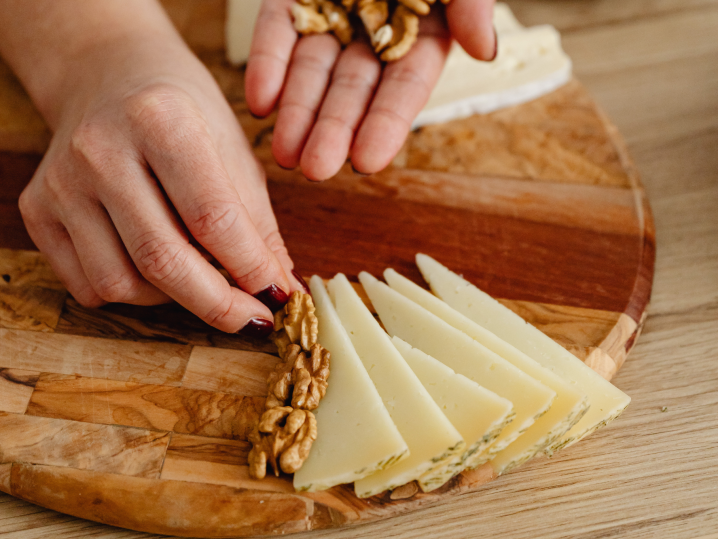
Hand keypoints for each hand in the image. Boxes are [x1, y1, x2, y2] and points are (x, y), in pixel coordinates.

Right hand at [12, 2, 305, 335]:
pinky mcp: (38, 210)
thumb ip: (257, 222)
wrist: (108, 75)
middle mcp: (101, 150)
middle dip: (218, 305)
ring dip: (174, 300)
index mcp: (161, 120)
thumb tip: (281, 288)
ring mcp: (62, 183)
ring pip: (122, 283)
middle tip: (252, 320)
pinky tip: (156, 269)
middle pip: (163, 260)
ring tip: (202, 278)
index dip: (252, 270)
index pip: (213, 219)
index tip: (281, 298)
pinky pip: (89, 285)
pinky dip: (134, 293)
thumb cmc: (183, 112)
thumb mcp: (233, 150)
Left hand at [245, 0, 495, 180]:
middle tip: (313, 169)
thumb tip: (485, 51)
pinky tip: (258, 103)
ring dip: (297, 111)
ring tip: (281, 152)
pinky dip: (270, 65)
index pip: (405, 86)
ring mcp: (334, 13)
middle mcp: (378, 30)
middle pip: (353, 89)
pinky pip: (281, 31)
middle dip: (332, 128)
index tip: (368, 162)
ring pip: (314, 70)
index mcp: (425, 31)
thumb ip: (470, 1)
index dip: (387, 123)